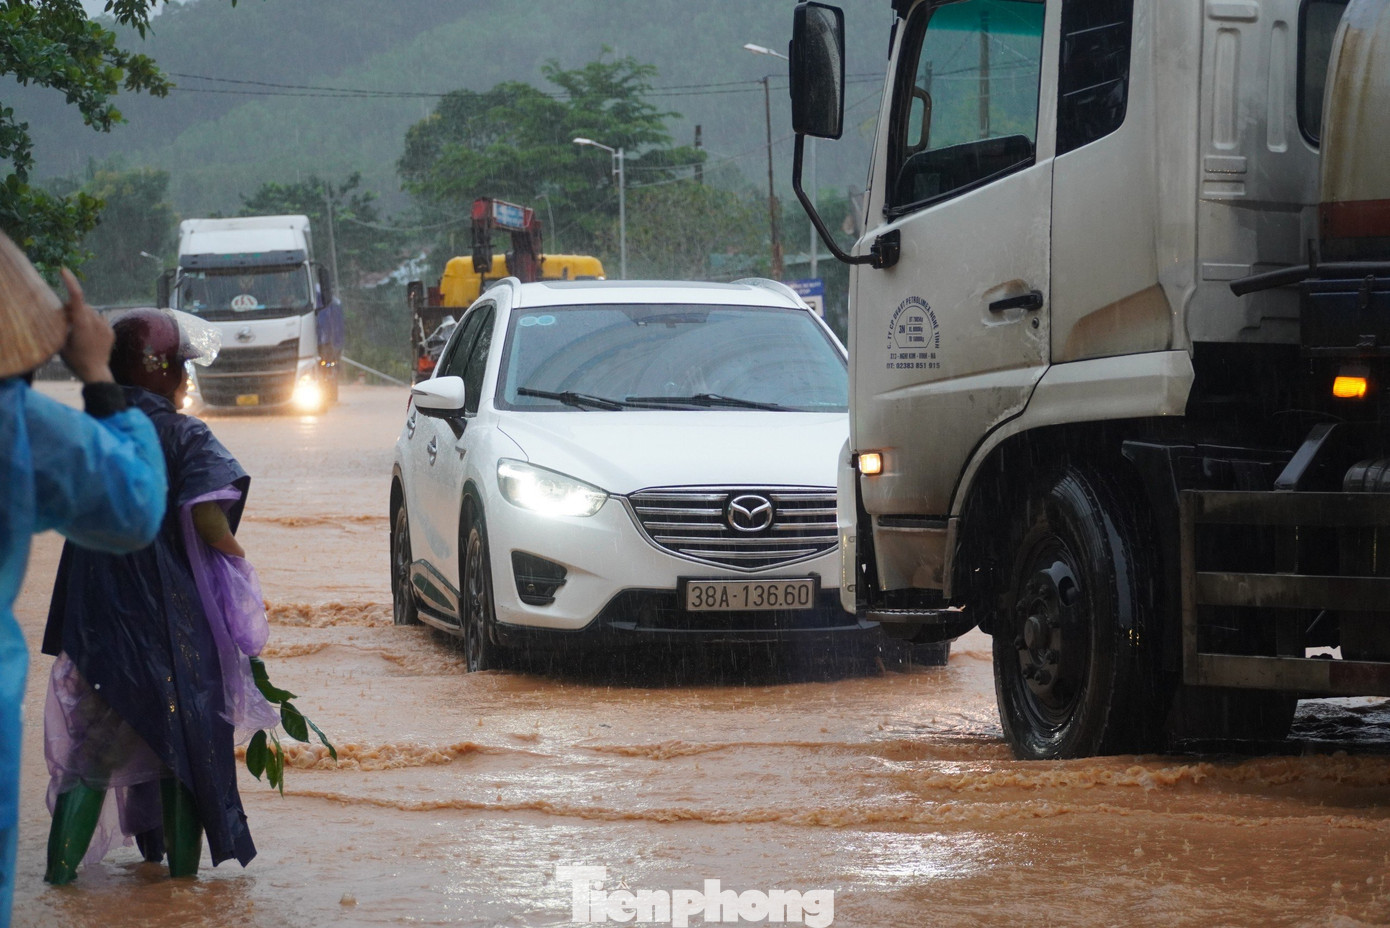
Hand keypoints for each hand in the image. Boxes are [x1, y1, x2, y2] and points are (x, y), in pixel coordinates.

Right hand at [57, 268, 114, 383]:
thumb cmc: (74, 359)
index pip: (76, 297)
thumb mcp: (62, 341)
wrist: (95, 371)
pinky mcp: (111, 330)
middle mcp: (95, 322)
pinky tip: (89, 334)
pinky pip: (100, 319)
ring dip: (83, 315)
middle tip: (64, 321)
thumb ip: (63, 324)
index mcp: (81, 323)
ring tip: (77, 330)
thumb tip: (63, 312)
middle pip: (82, 306)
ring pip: (91, 312)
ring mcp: (105, 326)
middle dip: (73, 309)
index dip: (70, 282)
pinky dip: (92, 322)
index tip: (64, 271)